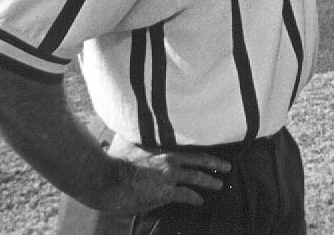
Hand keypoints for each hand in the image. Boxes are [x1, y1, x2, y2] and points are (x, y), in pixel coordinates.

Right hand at [85, 135, 231, 214]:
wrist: (105, 178)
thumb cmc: (112, 161)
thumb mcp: (128, 143)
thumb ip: (138, 140)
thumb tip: (134, 132)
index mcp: (163, 149)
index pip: (189, 150)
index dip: (202, 153)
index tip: (213, 154)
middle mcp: (170, 160)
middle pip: (200, 161)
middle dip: (216, 164)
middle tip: (228, 167)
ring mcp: (169, 176)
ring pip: (197, 177)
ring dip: (210, 181)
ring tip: (220, 184)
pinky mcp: (165, 192)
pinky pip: (186, 195)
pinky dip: (194, 198)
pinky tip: (200, 201)